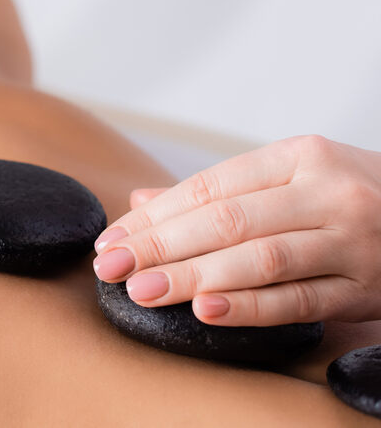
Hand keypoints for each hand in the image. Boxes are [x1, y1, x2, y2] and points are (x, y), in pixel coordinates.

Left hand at [92, 135, 380, 326]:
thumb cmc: (352, 196)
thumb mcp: (293, 177)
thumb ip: (220, 193)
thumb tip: (142, 202)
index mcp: (300, 157)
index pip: (211, 187)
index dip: (156, 216)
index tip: (112, 239)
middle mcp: (327, 194)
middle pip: (228, 222)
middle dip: (161, 246)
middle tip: (112, 268)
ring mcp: (350, 242)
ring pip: (260, 260)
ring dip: (194, 277)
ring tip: (145, 291)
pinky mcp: (366, 289)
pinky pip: (299, 300)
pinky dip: (251, 307)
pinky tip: (207, 311)